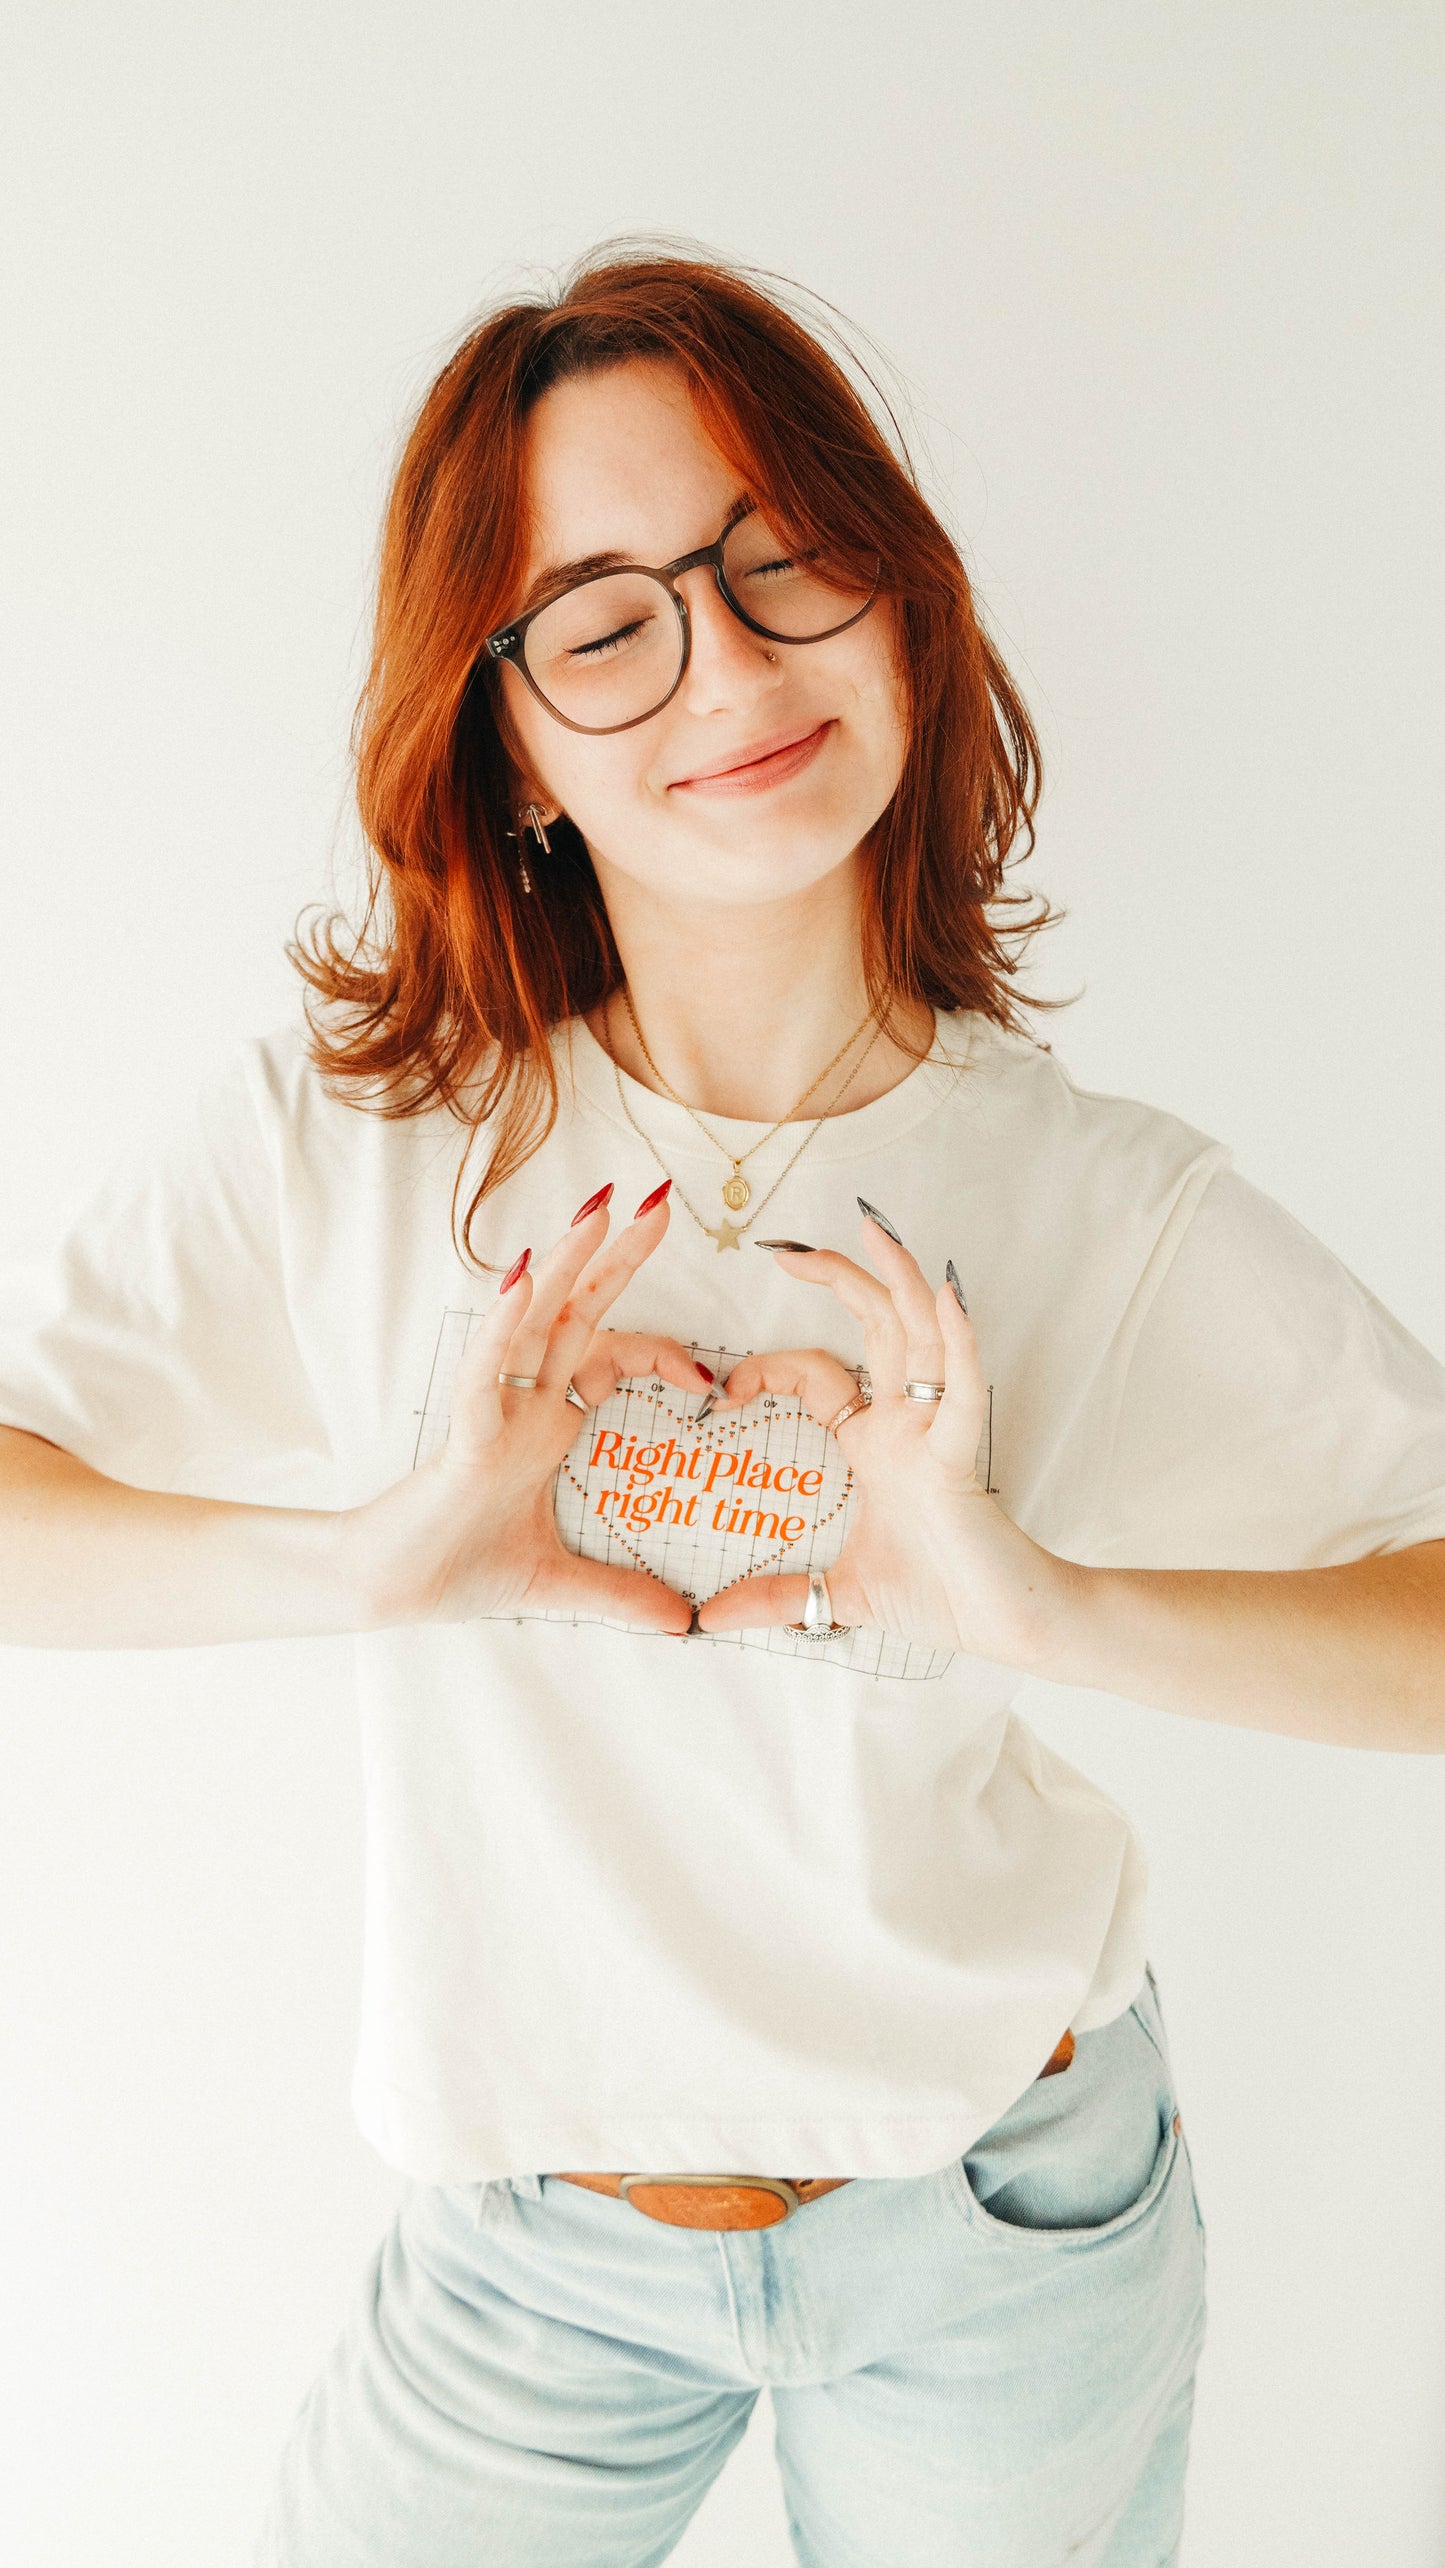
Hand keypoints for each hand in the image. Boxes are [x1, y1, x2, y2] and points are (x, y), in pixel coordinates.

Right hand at [343, 1186, 709, 1635]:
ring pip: (533, 1324)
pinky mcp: (462, 1439)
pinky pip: (484, 1374)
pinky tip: (524, 1281)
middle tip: (659, 1199)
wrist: (389, 1593)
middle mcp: (523, 1404)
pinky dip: (503, 1329)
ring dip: (565, 1265)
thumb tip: (681, 1626)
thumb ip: (619, 1595)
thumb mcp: (559, 1584)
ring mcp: (493, 1415)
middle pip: (579, 1313)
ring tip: (599, 1209)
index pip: (610, 1360)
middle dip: (618, 1257)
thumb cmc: (456, 1568)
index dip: (662, 1355)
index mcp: (548, 1424)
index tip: (709, 1379)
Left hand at [694, 1210, 1075, 1665]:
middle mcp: (908, 1424)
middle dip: (840, 1278)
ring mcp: (937, 1435)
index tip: (725, 1389)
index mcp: (877, 1443)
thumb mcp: (835, 1596)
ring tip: (873, 1229)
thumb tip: (708, 1622)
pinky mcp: (962, 1460)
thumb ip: (775, 1600)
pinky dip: (956, 1344)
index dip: (771, 1368)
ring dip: (899, 1280)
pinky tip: (947, 1298)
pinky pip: (962, 1393)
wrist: (1006, 1627)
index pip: (820, 1376)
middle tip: (789, 1245)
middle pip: (878, 1327)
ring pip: (921, 1336)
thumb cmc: (940, 1596)